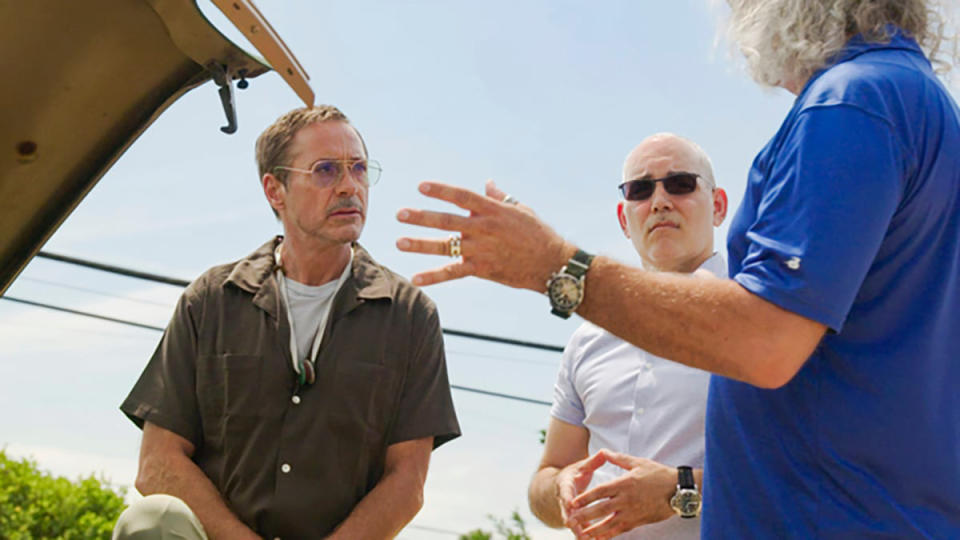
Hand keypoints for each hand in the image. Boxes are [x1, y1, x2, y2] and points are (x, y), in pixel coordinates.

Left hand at [396, 180, 573, 289]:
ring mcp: (482, 250)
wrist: (552, 263)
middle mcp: (484, 229)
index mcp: (493, 211)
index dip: (442, 191)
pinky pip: (454, 273)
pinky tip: (416, 278)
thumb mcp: (521, 210)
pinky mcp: (483, 270)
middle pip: (447, 221)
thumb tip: (488, 183)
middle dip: (422, 217)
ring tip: (400, 242)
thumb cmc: (538, 234)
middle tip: (400, 214)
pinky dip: (435, 276)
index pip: (462, 197)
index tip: (422, 186)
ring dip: (421, 245)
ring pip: (446, 247)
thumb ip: (500, 197)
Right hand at [554, 452, 608, 536]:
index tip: (570, 504)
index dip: (567, 498)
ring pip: (573, 523)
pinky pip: (580, 528)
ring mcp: (568, 511)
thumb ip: (593, 462)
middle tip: (574, 527)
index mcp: (565, 485)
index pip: (565, 492)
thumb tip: (604, 452)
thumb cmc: (573, 475)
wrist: (559, 486)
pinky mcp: (574, 519)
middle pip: (566, 511)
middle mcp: (565, 500)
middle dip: (571, 520)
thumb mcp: (581, 466)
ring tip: (586, 539)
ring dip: (578, 532)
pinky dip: (586, 535)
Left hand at [566, 449, 675, 539]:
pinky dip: (610, 535)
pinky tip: (601, 538)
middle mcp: (626, 499)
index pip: (600, 492)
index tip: (574, 502)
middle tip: (571, 520)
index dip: (586, 498)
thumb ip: (618, 458)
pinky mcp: (638, 521)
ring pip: (609, 523)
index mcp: (624, 483)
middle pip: (601, 509)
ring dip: (595, 529)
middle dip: (585, 515)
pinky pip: (621, 530)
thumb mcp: (638, 462)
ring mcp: (632, 512)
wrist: (678, 490)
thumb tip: (604, 451)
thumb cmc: (659, 474)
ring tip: (583, 533)